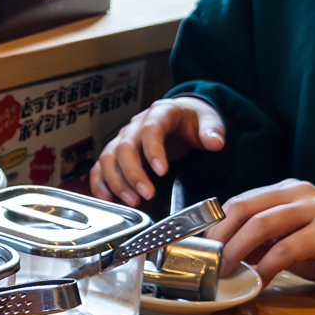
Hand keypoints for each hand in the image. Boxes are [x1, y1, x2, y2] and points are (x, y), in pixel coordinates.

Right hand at [90, 96, 225, 205]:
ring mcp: (124, 138)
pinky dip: (100, 183)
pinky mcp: (117, 153)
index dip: (153, 150)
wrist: (182, 117)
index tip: (162, 171)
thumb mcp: (209, 120)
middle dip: (133, 174)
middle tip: (147, 194)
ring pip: (109, 158)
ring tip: (133, 201)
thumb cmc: (193, 120)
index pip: (150, 129)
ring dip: (117, 182)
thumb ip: (212, 130)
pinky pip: (101, 167)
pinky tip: (108, 199)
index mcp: (160, 113)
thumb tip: (215, 142)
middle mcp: (137, 125)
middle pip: (124, 147)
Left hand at [210, 179, 314, 296]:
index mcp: (287, 191)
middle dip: (219, 237)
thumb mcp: (289, 243)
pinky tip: (257, 282)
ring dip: (237, 251)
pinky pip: (288, 248)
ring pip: (262, 225)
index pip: (239, 202)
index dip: (212, 225)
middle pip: (244, 209)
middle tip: (206, 263)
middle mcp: (301, 193)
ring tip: (225, 273)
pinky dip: (266, 267)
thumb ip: (260, 241)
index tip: (194, 249)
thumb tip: (219, 252)